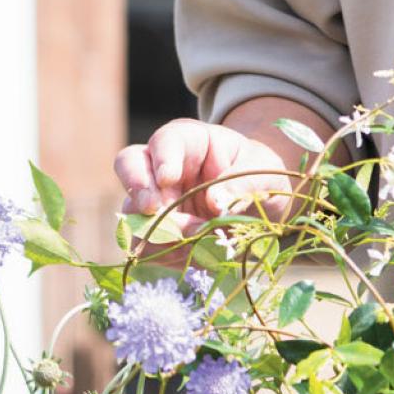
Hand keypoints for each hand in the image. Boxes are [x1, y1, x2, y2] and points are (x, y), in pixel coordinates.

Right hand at [113, 118, 298, 251]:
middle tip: (154, 210)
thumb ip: (244, 183)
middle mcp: (162, 167)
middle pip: (129, 166)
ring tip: (193, 238)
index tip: (169, 177)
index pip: (164, 140)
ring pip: (132, 212)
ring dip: (158, 230)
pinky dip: (165, 253)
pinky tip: (191, 253)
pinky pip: (146, 246)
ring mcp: (155, 201)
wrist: (261, 207)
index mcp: (189, 142)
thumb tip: (217, 203)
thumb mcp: (263, 172)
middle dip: (139, 189)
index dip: (162, 158)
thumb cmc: (259, 175)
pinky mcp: (157, 233)